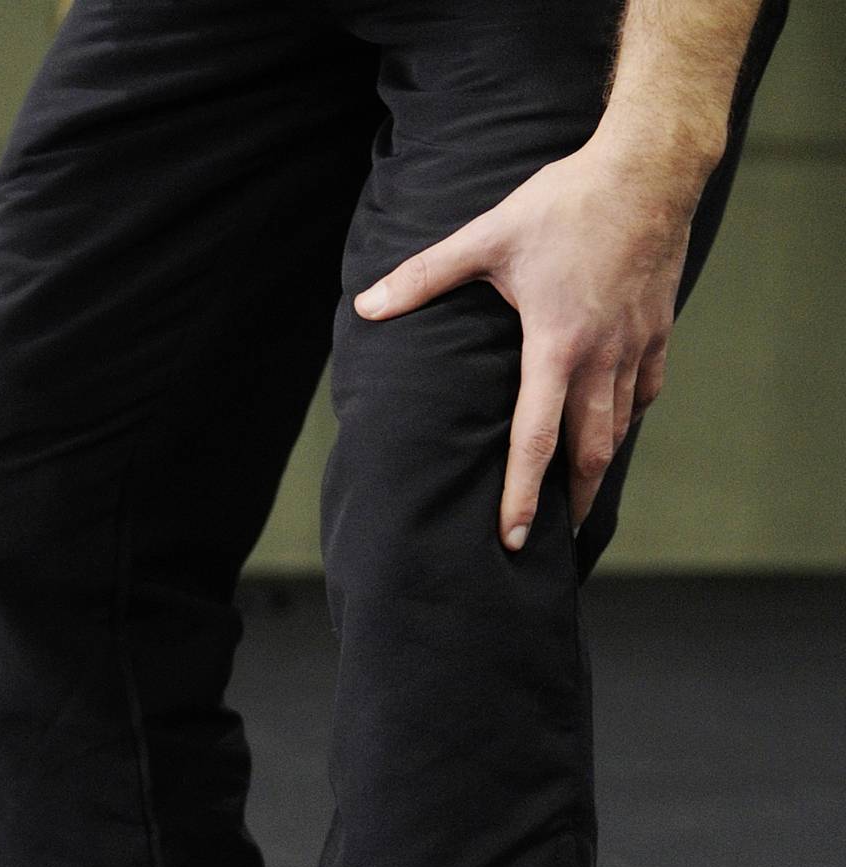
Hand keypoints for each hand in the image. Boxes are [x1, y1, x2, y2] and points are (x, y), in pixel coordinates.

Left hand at [354, 129, 712, 549]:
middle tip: (550, 540)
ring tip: (577, 499)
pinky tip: (612, 430)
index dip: (524, 496)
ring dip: (598, 466)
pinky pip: (644, 391)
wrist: (652, 166)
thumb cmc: (566, 201)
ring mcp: (636, 345)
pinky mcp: (658, 328)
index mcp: (557, 346)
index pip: (536, 440)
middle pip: (589, 450)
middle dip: (569, 500)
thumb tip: (366, 306)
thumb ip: (424, 276)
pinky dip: (626, 419)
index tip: (513, 540)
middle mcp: (603, 356)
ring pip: (620, 426)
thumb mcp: (486, 237)